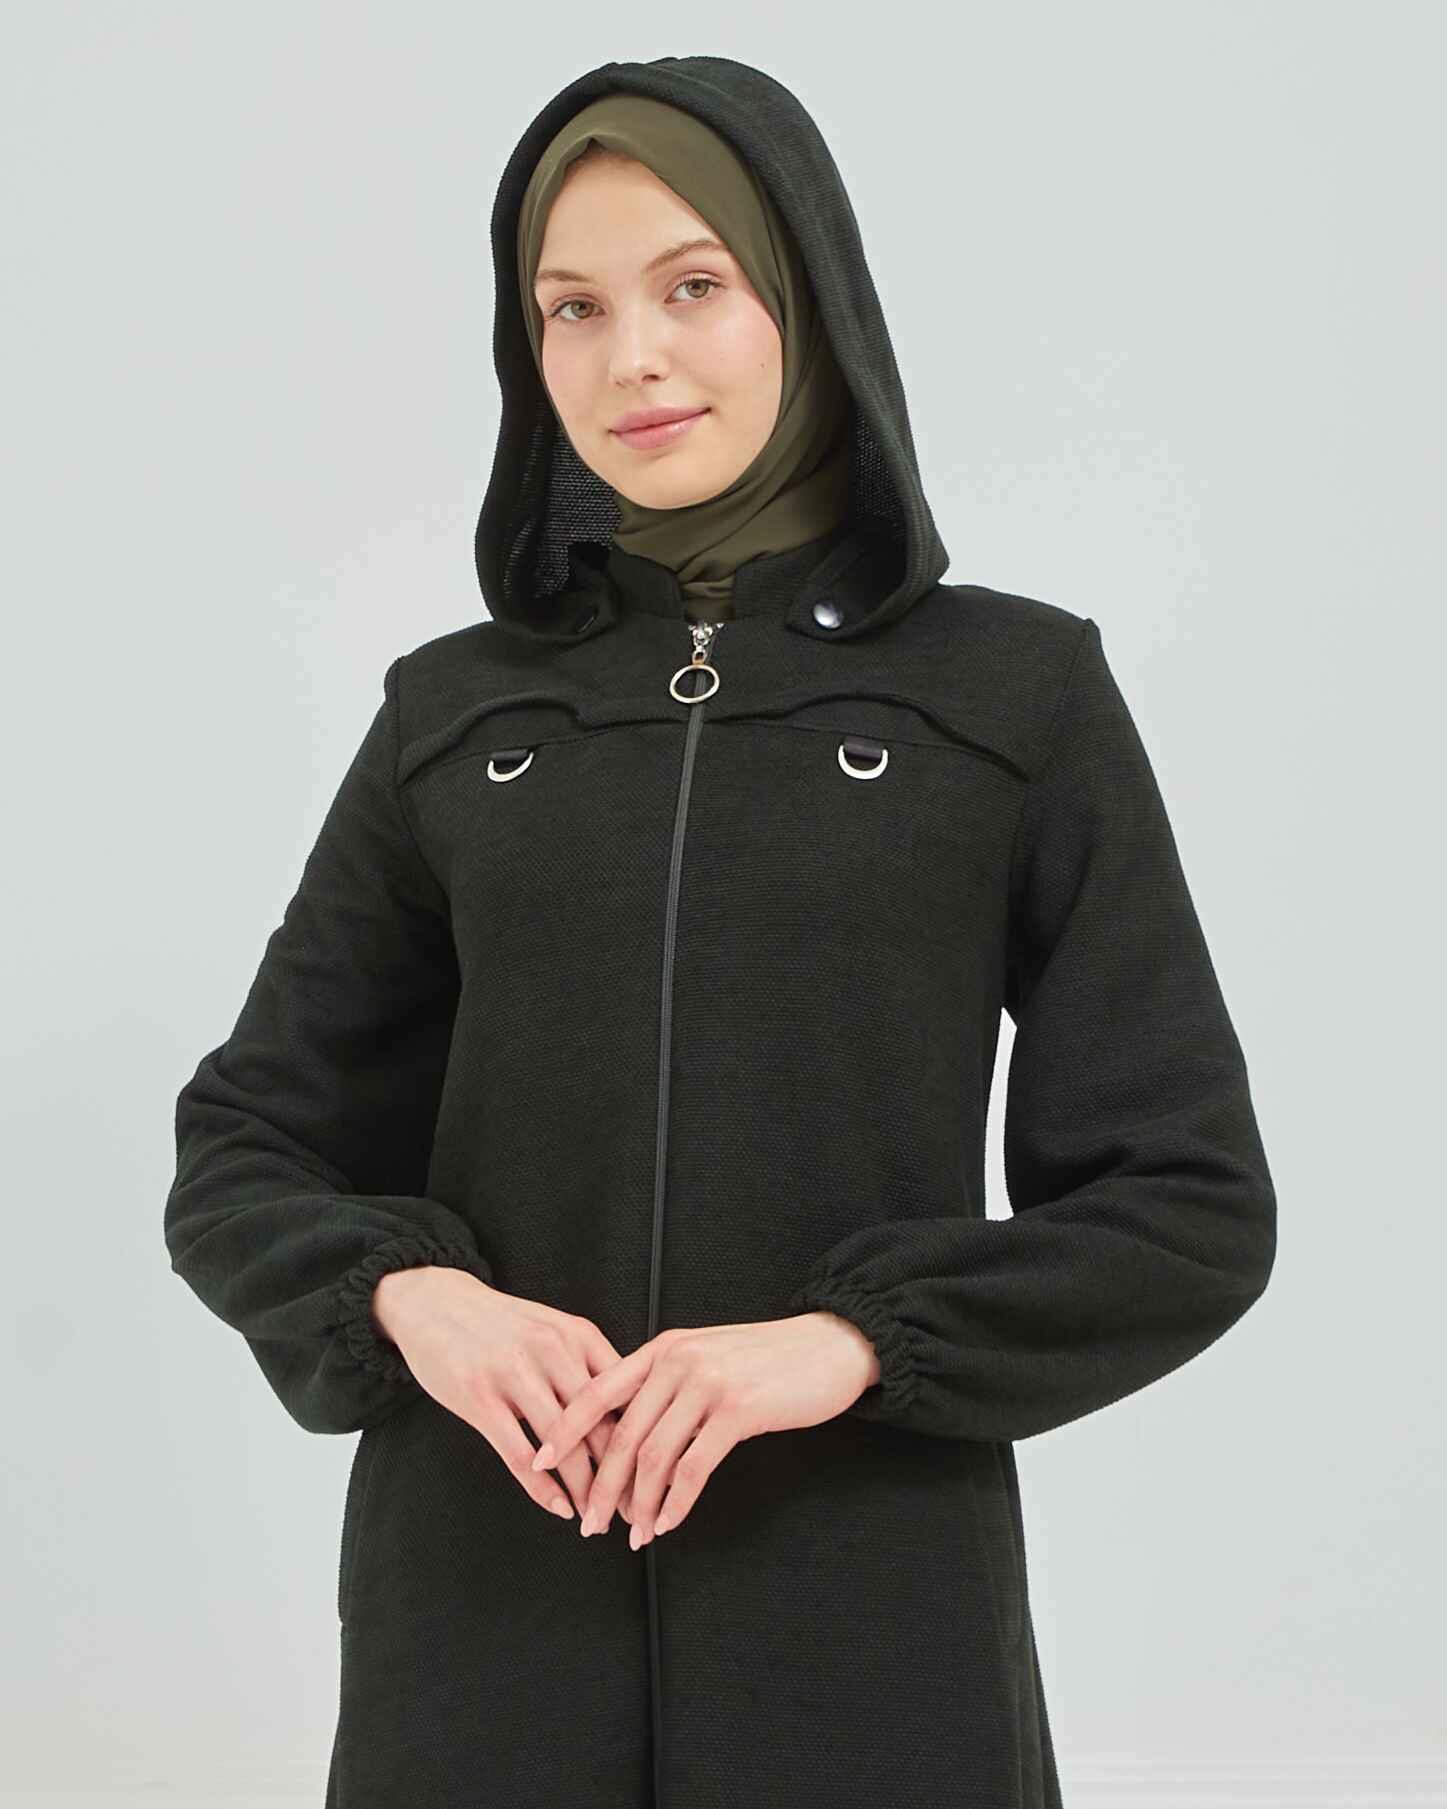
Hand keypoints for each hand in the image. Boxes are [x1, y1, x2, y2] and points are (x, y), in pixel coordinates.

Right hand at [372, 1267, 639, 1525]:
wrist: (437, 1302)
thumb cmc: (503, 1326)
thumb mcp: (554, 1331)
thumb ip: (589, 1367)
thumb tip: (633, 1417)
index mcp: (580, 1335)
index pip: (627, 1398)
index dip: (645, 1442)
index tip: (657, 1477)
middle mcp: (553, 1350)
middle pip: (602, 1426)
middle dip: (621, 1477)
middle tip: (632, 1512)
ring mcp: (515, 1373)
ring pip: (564, 1447)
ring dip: (584, 1492)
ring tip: (595, 1520)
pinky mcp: (479, 1396)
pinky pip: (519, 1455)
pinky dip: (543, 1489)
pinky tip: (558, 1508)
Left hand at [528, 1312, 880, 1547]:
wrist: (827, 1345)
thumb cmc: (767, 1359)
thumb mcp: (706, 1358)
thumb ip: (667, 1384)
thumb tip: (629, 1433)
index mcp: (663, 1349)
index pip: (597, 1391)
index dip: (564, 1429)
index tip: (539, 1462)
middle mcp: (677, 1361)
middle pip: (621, 1434)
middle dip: (600, 1486)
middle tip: (589, 1523)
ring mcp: (706, 1384)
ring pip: (653, 1456)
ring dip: (639, 1504)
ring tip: (632, 1534)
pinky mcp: (737, 1410)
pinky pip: (693, 1466)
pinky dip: (676, 1501)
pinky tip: (668, 1521)